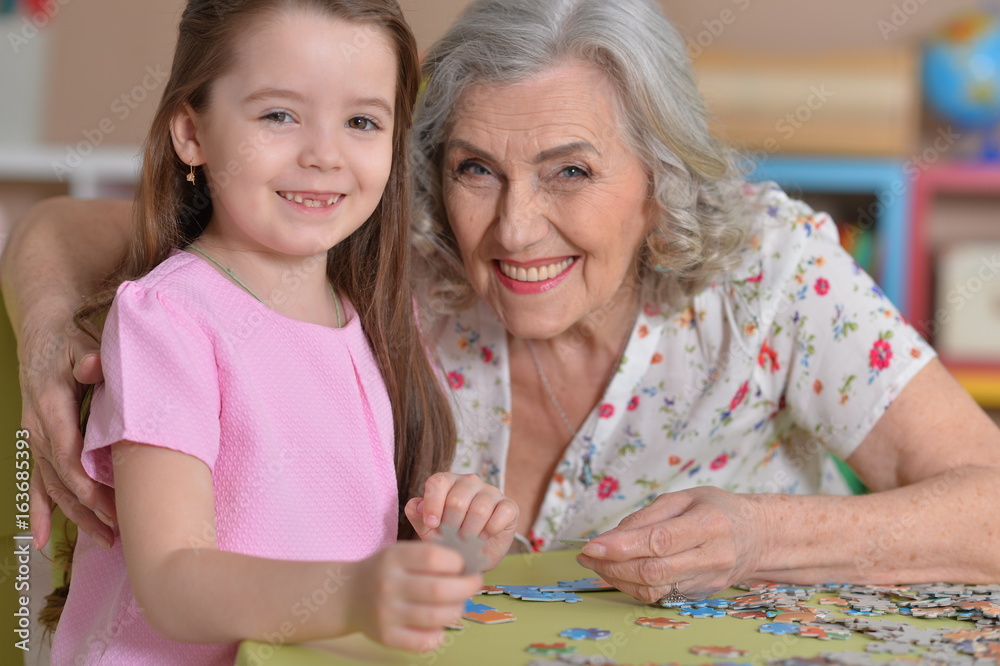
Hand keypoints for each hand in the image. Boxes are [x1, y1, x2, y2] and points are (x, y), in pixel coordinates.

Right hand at [18, 308, 114, 549]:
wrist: (46, 332)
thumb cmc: (73, 341)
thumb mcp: (83, 345)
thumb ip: (89, 359)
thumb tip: (93, 366)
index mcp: (51, 407)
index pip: (69, 456)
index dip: (89, 485)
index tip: (113, 507)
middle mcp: (38, 428)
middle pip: (63, 479)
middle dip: (90, 509)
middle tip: (121, 533)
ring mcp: (36, 438)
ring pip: (53, 487)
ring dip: (76, 515)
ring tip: (105, 540)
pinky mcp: (38, 444)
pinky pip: (37, 483)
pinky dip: (41, 511)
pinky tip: (42, 539)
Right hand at [349, 541, 481, 651]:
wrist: (349, 595)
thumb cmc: (386, 571)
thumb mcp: (400, 553)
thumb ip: (429, 556)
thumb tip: (468, 567)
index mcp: (394, 558)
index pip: (433, 557)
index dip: (457, 562)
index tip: (463, 566)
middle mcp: (388, 584)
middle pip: (439, 590)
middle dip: (466, 587)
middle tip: (473, 584)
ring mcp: (386, 612)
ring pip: (435, 617)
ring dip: (457, 610)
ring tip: (457, 604)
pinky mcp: (386, 636)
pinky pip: (422, 641)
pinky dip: (439, 635)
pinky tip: (440, 626)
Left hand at [404, 472, 517, 570]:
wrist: (472, 557)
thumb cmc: (448, 538)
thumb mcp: (429, 531)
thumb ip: (418, 517)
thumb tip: (416, 505)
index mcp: (448, 482)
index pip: (438, 482)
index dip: (432, 504)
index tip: (431, 525)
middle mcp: (470, 482)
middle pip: (457, 499)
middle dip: (451, 525)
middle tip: (451, 538)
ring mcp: (491, 492)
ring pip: (479, 508)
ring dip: (470, 531)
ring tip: (466, 541)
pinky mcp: (509, 505)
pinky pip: (501, 513)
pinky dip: (490, 530)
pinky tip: (484, 537)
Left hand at [575, 487, 765, 601]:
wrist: (758, 536)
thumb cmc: (718, 509)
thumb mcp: (684, 497)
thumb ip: (648, 515)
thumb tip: (613, 535)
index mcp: (708, 524)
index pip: (659, 541)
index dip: (621, 546)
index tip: (591, 546)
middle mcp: (711, 556)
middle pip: (653, 570)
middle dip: (612, 565)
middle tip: (587, 556)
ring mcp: (707, 580)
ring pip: (654, 589)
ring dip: (618, 579)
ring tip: (597, 564)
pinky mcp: (700, 594)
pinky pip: (660, 595)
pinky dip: (634, 586)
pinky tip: (618, 573)